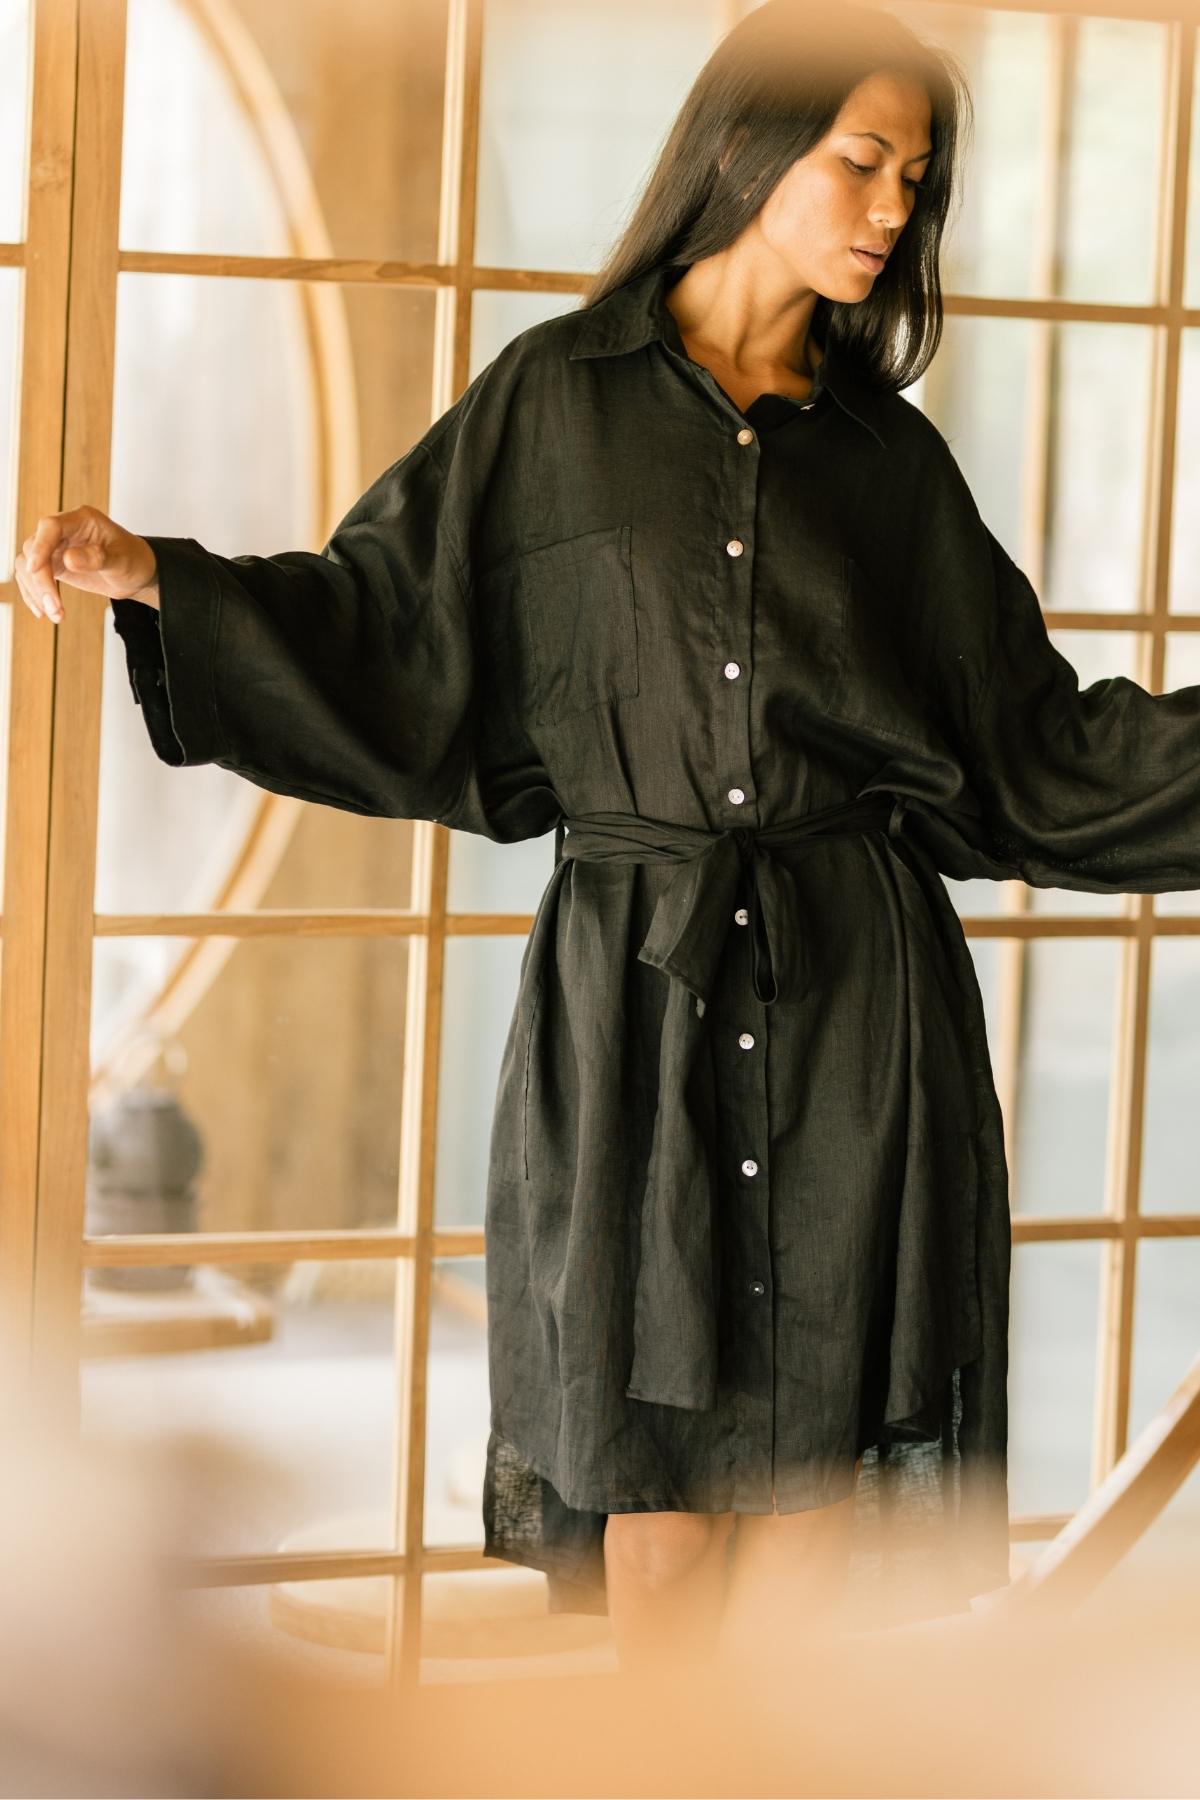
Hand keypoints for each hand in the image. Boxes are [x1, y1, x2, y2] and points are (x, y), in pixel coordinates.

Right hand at [15, 506, 159, 622]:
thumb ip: (97, 558)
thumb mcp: (122, 561)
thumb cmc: (135, 561)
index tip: (35, 569)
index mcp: (82, 520)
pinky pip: (33, 576)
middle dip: (40, 580)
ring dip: (36, 591)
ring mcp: (57, 547)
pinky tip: (44, 612)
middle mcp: (65, 531)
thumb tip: (68, 559)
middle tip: (54, 608)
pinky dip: (34, 594)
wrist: (138, 574)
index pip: (51, 527)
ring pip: (29, 564)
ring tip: (55, 615)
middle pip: (34, 548)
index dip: (40, 546)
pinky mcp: (55, 564)